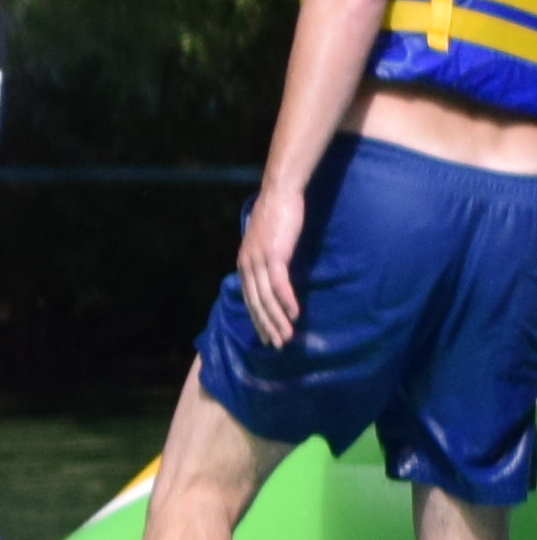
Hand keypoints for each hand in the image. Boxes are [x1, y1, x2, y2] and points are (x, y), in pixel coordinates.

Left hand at [241, 182, 311, 351]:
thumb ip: (268, 261)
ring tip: (287, 337)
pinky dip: (287, 301)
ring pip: (266, 298)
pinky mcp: (274, 255)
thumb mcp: (268, 243)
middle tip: (276, 345)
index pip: (249, 298)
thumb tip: (275, 277)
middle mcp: (247, 263)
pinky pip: (279, 284)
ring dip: (277, 320)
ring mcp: (259, 259)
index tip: (266, 337)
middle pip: (255, 302)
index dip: (257, 319)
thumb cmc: (277, 217)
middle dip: (266, 326)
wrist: (280, 194)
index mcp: (244, 263)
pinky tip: (295, 315)